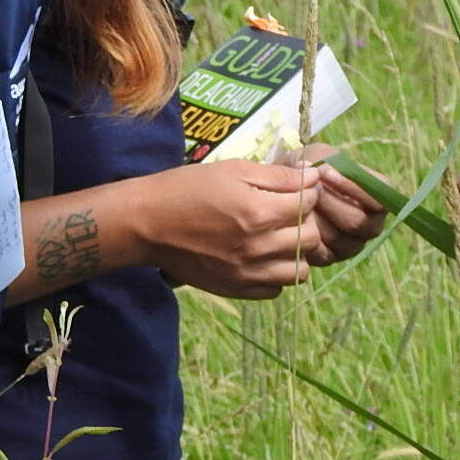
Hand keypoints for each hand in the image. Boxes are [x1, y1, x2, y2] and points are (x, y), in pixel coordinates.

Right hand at [142, 160, 330, 297]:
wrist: (147, 224)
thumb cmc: (188, 189)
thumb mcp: (232, 170)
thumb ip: (276, 176)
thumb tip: (312, 176)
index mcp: (258, 212)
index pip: (308, 204)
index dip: (309, 190)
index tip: (300, 186)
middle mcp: (258, 248)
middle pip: (311, 239)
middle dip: (308, 220)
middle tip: (292, 211)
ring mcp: (247, 273)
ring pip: (300, 271)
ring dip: (297, 252)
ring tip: (281, 238)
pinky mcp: (235, 290)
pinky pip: (275, 290)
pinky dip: (277, 275)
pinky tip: (264, 257)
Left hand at [293, 145, 387, 263]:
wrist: (291, 187)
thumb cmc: (313, 169)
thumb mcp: (320, 156)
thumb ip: (321, 162)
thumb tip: (314, 172)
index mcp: (379, 198)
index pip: (380, 198)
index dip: (354, 187)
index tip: (325, 172)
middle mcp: (372, 225)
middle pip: (357, 221)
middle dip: (329, 202)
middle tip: (308, 187)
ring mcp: (352, 245)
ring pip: (337, 237)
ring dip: (316, 216)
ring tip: (298, 199)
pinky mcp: (330, 257)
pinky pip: (320, 250)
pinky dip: (305, 233)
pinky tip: (294, 216)